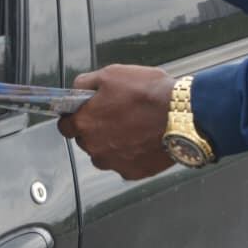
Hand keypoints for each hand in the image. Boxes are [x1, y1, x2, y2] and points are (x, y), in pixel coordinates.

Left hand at [57, 65, 175, 180]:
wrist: (183, 115)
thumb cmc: (147, 93)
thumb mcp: (111, 74)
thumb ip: (86, 83)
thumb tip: (77, 89)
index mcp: (85, 123)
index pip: (65, 126)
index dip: (73, 117)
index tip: (82, 112)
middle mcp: (95, 148)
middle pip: (86, 141)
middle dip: (95, 129)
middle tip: (115, 114)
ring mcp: (114, 163)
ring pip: (104, 154)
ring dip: (112, 143)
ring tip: (133, 126)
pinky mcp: (133, 173)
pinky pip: (124, 163)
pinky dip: (131, 154)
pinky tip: (143, 139)